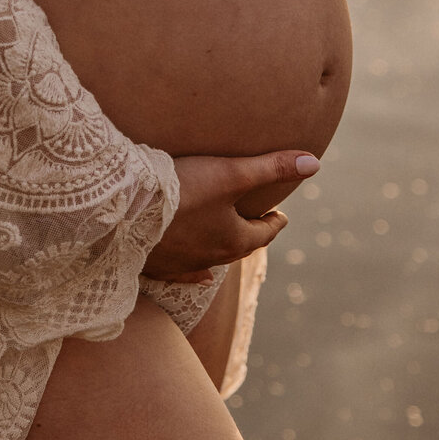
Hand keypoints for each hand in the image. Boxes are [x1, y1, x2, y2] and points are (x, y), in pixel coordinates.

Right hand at [141, 149, 320, 281]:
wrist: (124, 215)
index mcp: (234, 240)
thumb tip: (314, 163)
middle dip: (250, 231)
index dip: (275, 220)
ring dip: (224, 245)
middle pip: (240, 245)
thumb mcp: (231, 174)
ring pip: (213, 258)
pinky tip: (203, 277)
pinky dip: (197, 273)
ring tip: (227, 233)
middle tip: (257, 218)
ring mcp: (183, 265)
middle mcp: (212, 259)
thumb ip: (271, 168)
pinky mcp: (157, 265)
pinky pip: (184, 274)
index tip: (281, 213)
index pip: (265, 232)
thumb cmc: (182, 192)